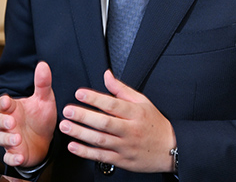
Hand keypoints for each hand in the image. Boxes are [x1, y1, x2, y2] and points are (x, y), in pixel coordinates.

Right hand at [0, 61, 56, 167]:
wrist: (46, 139)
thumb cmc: (40, 116)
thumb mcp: (44, 99)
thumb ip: (42, 83)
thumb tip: (43, 64)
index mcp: (14, 108)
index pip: (3, 104)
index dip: (3, 102)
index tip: (6, 101)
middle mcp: (10, 123)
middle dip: (3, 122)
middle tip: (12, 122)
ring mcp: (11, 139)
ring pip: (2, 139)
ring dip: (8, 140)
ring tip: (18, 139)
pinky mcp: (16, 153)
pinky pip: (10, 157)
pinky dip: (13, 157)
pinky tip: (20, 156)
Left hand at [59, 70, 175, 172]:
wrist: (169, 148)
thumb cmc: (154, 123)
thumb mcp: (142, 101)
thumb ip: (121, 89)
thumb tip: (107, 75)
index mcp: (135, 112)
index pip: (113, 104)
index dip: (95, 98)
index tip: (80, 93)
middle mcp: (130, 130)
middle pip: (104, 122)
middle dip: (83, 116)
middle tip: (68, 110)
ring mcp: (126, 147)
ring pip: (100, 140)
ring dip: (80, 133)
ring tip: (66, 126)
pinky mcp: (122, 161)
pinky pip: (101, 156)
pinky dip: (86, 152)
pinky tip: (73, 146)